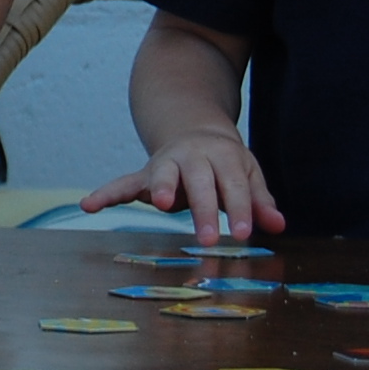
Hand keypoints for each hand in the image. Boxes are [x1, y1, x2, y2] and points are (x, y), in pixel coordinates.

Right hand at [81, 128, 283, 248]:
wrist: (195, 131)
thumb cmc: (225, 162)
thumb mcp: (247, 174)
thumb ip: (259, 200)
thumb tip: (278, 225)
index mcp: (223, 156)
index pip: (233, 185)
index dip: (240, 209)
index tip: (245, 234)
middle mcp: (192, 157)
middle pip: (200, 182)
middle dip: (204, 209)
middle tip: (209, 239)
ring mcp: (166, 164)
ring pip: (163, 174)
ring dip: (161, 187)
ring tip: (160, 204)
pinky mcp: (145, 175)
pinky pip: (123, 183)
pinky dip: (106, 193)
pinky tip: (89, 206)